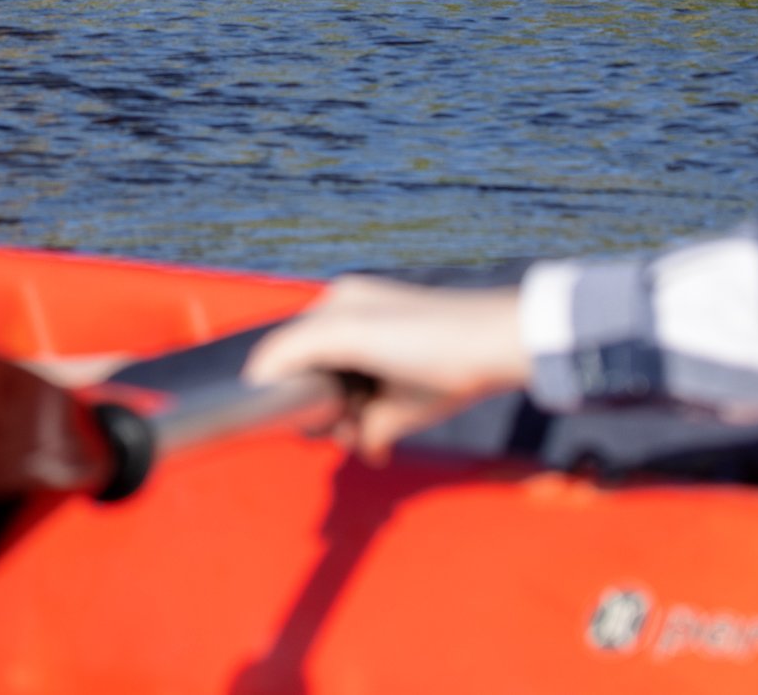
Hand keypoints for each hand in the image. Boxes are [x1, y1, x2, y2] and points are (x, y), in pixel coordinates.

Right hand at [242, 276, 528, 461]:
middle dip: (321, 414)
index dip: (285, 386)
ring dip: (346, 428)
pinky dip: (368, 438)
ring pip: (337, 412)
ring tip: (367, 432)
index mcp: (336, 310)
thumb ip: (292, 350)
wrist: (502, 352)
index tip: (299, 410)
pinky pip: (366, 426)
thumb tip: (256, 380)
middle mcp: (352, 336)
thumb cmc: (428, 337)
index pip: (285, 354)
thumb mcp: (350, 334)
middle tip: (341, 421)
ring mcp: (376, 369)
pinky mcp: (401, 398)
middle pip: (311, 388)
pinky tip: (378, 447)